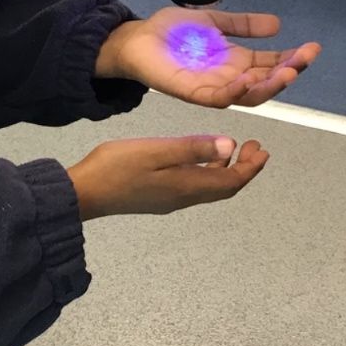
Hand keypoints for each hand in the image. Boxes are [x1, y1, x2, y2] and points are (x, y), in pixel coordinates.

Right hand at [68, 135, 267, 219]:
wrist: (83, 193)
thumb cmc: (116, 167)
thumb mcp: (156, 150)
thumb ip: (193, 148)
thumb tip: (230, 147)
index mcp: (187, 186)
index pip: (230, 181)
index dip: (251, 168)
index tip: (262, 151)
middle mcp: (183, 197)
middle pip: (223, 187)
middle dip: (244, 169)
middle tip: (254, 147)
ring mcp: (170, 199)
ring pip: (209, 186)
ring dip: (225, 169)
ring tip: (233, 148)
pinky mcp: (158, 196)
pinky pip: (194, 185)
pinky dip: (207, 170)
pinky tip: (199, 156)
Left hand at [96, 9, 319, 108]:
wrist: (137, 38)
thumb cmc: (172, 33)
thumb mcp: (214, 22)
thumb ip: (243, 24)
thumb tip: (277, 24)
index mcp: (236, 63)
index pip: (271, 65)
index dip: (292, 59)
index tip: (311, 48)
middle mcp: (229, 79)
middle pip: (266, 83)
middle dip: (288, 72)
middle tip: (306, 58)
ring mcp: (212, 88)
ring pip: (248, 96)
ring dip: (269, 85)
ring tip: (288, 72)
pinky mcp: (193, 93)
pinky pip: (219, 98)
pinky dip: (235, 91)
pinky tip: (248, 79)